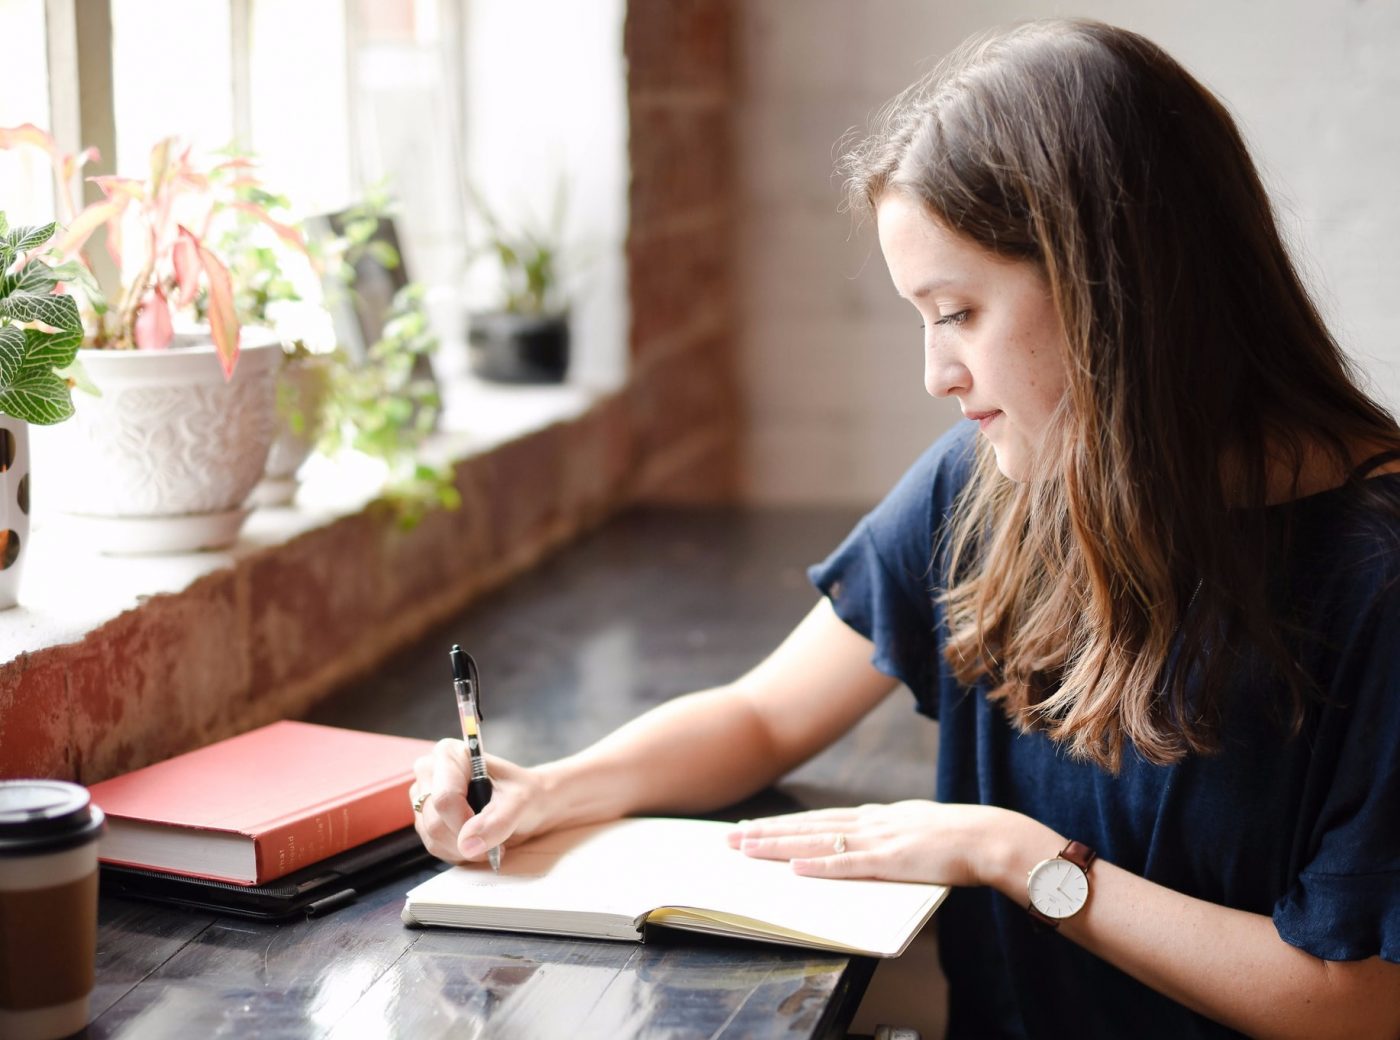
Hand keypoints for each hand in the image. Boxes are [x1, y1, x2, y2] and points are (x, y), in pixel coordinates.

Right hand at [410, 739, 548, 864]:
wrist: (530, 804)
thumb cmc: (525, 793)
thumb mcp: (521, 801)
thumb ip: (497, 821)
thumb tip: (468, 844)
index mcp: (449, 754)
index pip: (444, 798)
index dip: (464, 822)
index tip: (489, 830)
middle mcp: (430, 772)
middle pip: (435, 821)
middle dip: (467, 839)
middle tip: (495, 838)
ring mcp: (424, 797)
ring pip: (433, 838)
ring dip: (464, 849)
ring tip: (489, 838)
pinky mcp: (425, 819)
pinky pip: (435, 847)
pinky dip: (459, 852)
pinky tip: (477, 841)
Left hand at [727, 800, 1028, 887]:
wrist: (989, 837)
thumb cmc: (959, 840)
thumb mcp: (916, 830)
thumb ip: (889, 835)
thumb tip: (868, 842)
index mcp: (877, 816)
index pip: (820, 818)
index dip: (785, 824)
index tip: (754, 827)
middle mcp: (870, 822)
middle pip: (808, 826)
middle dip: (767, 832)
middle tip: (731, 838)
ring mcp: (879, 840)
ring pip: (818, 841)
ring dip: (780, 845)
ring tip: (747, 848)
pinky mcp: (891, 861)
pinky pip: (848, 865)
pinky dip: (819, 865)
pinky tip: (794, 867)